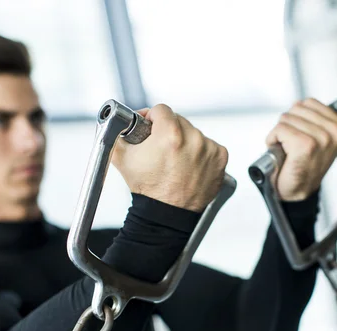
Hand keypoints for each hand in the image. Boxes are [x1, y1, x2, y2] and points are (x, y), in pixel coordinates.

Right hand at [112, 104, 228, 211]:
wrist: (166, 214)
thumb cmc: (147, 189)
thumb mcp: (122, 158)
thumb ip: (118, 133)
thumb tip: (116, 120)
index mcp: (170, 135)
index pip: (161, 110)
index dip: (152, 118)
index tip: (150, 127)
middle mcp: (193, 140)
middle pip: (179, 120)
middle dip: (169, 131)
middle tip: (161, 148)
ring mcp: (209, 149)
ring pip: (194, 133)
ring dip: (185, 142)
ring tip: (176, 160)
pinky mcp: (220, 159)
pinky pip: (209, 146)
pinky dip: (200, 153)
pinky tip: (189, 165)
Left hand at [266, 98, 336, 200]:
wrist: (295, 192)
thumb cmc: (302, 165)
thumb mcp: (316, 138)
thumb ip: (312, 118)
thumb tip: (300, 102)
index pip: (308, 102)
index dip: (297, 118)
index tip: (301, 136)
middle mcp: (334, 132)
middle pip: (296, 108)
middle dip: (287, 125)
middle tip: (291, 145)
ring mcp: (322, 138)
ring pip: (286, 118)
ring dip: (280, 134)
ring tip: (287, 150)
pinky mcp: (306, 145)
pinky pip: (280, 129)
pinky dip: (273, 139)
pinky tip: (281, 153)